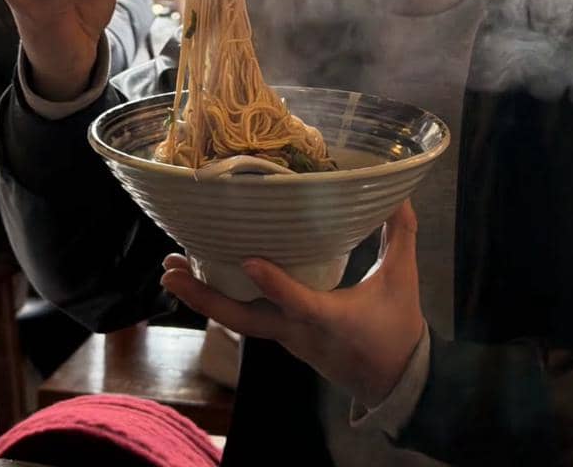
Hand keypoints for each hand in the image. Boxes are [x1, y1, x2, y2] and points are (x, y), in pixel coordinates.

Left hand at [161, 201, 423, 407]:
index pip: (297, 302)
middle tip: (170, 273)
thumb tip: (398, 191)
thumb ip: (399, 233)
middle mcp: (299, 332)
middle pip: (244, 320)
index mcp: (329, 318)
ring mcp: (287, 339)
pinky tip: (203, 280)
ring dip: (204, 299)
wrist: (394, 381)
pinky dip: (222, 301)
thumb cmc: (397, 328)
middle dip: (205, 298)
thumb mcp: (402, 279)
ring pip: (239, 321)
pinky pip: (248, 320)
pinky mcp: (284, 339)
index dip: (274, 283)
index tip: (248, 260)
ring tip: (171, 272)